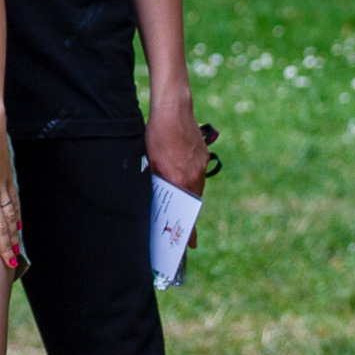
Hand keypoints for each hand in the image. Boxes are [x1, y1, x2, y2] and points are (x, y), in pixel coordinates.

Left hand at [145, 93, 209, 243]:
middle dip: (185, 209)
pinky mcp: (203, 155)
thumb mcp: (151, 162)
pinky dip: (189, 174)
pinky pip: (197, 172)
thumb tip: (158, 198)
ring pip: (195, 186)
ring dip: (186, 190)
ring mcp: (201, 165)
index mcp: (181, 180)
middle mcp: (195, 175)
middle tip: (179, 217)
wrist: (174, 109)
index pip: (188, 213)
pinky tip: (177, 167)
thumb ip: (157, 182)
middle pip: (192, 200)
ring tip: (174, 188)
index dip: (190, 231)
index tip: (191, 245)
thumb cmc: (157, 135)